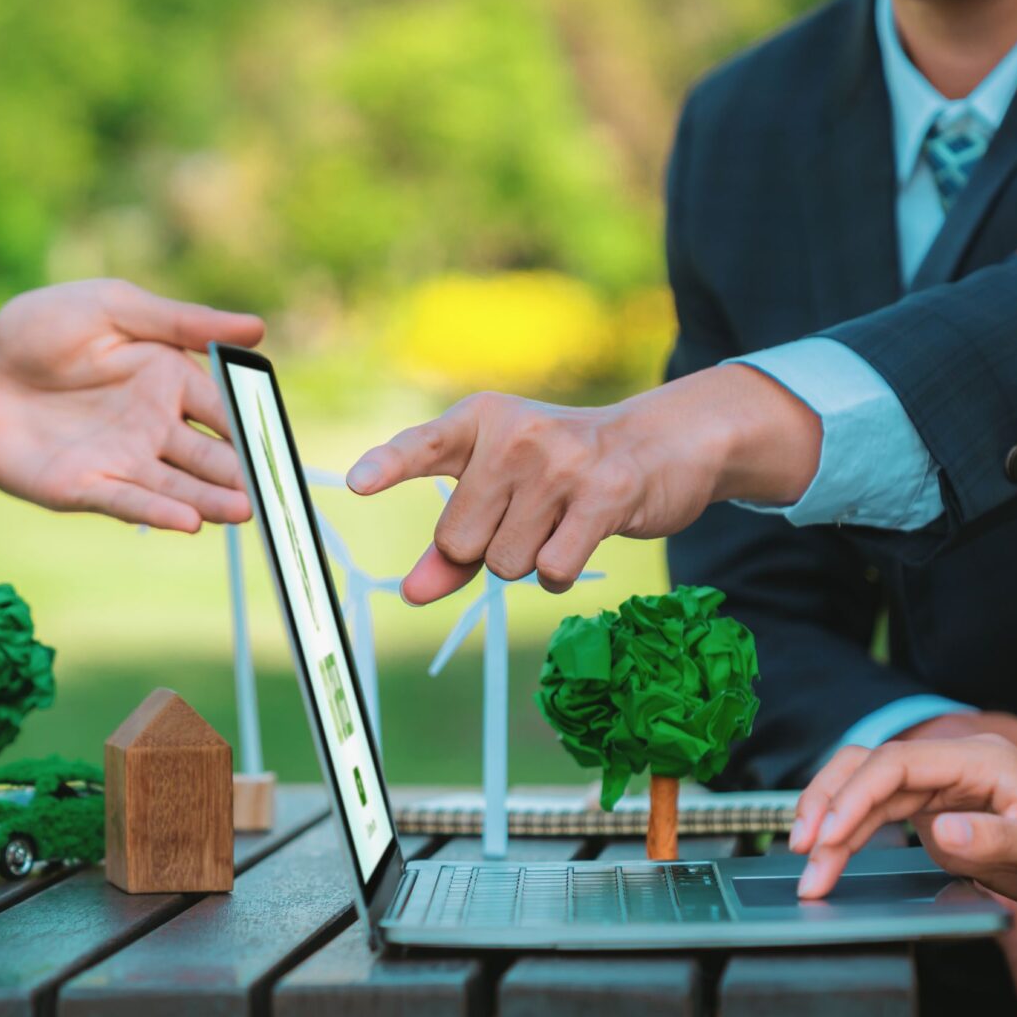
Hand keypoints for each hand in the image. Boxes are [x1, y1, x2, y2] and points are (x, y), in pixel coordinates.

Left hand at [0, 278, 265, 531]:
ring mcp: (123, 461)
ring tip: (243, 510)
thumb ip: (180, 323)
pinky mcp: (86, 489)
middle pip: (210, 455)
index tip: (281, 438)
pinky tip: (190, 521)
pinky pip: (128, 502)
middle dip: (242, 472)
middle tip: (275, 488)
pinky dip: (158, 513)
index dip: (253, 423)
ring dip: (211, 499)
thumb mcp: (113, 308)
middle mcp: (154, 426)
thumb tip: (257, 327)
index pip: (224, 406)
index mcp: (168, 379)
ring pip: (177, 485)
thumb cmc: (40, 329)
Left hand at [345, 364, 819, 603]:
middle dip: (486, 549)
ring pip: (505, 563)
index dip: (389, 465)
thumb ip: (451, 545)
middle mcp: (516, 435)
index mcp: (480, 421)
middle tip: (526, 516)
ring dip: (529, 560)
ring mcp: (562, 462)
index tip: (356, 483)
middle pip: (461, 540)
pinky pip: (552, 571)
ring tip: (559, 519)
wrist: (659, 444)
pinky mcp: (605, 495)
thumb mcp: (501, 492)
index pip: (424, 444)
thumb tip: (411, 595)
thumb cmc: (561, 472)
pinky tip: (581, 537)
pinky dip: (561, 572)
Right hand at [790, 733, 1016, 922]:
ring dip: (834, 829)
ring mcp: (950, 794)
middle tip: (801, 856)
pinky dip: (856, 838)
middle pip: (870, 771)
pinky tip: (837, 859)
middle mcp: (957, 769)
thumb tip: (938, 830)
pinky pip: (888, 820)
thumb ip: (997, 837)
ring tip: (811, 872)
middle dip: (827, 808)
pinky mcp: (949, 820)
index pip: (896, 765)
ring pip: (871, 796)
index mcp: (980, 761)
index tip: (825, 836)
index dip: (853, 797)